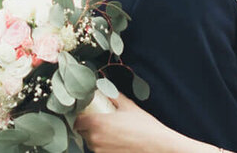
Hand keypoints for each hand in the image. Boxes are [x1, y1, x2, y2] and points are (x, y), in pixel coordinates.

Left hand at [74, 94, 188, 152]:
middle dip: (90, 129)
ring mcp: (100, 152)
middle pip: (83, 133)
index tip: (88, 116)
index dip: (82, 119)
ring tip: (113, 134)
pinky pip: (101, 151)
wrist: (158, 146)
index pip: (77, 122)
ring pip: (92, 144)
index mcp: (97, 123)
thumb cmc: (145, 127)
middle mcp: (95, 139)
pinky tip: (117, 143)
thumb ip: (114, 97)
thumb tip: (106, 90)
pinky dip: (105, 147)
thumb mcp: (129, 107)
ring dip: (98, 139)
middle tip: (103, 124)